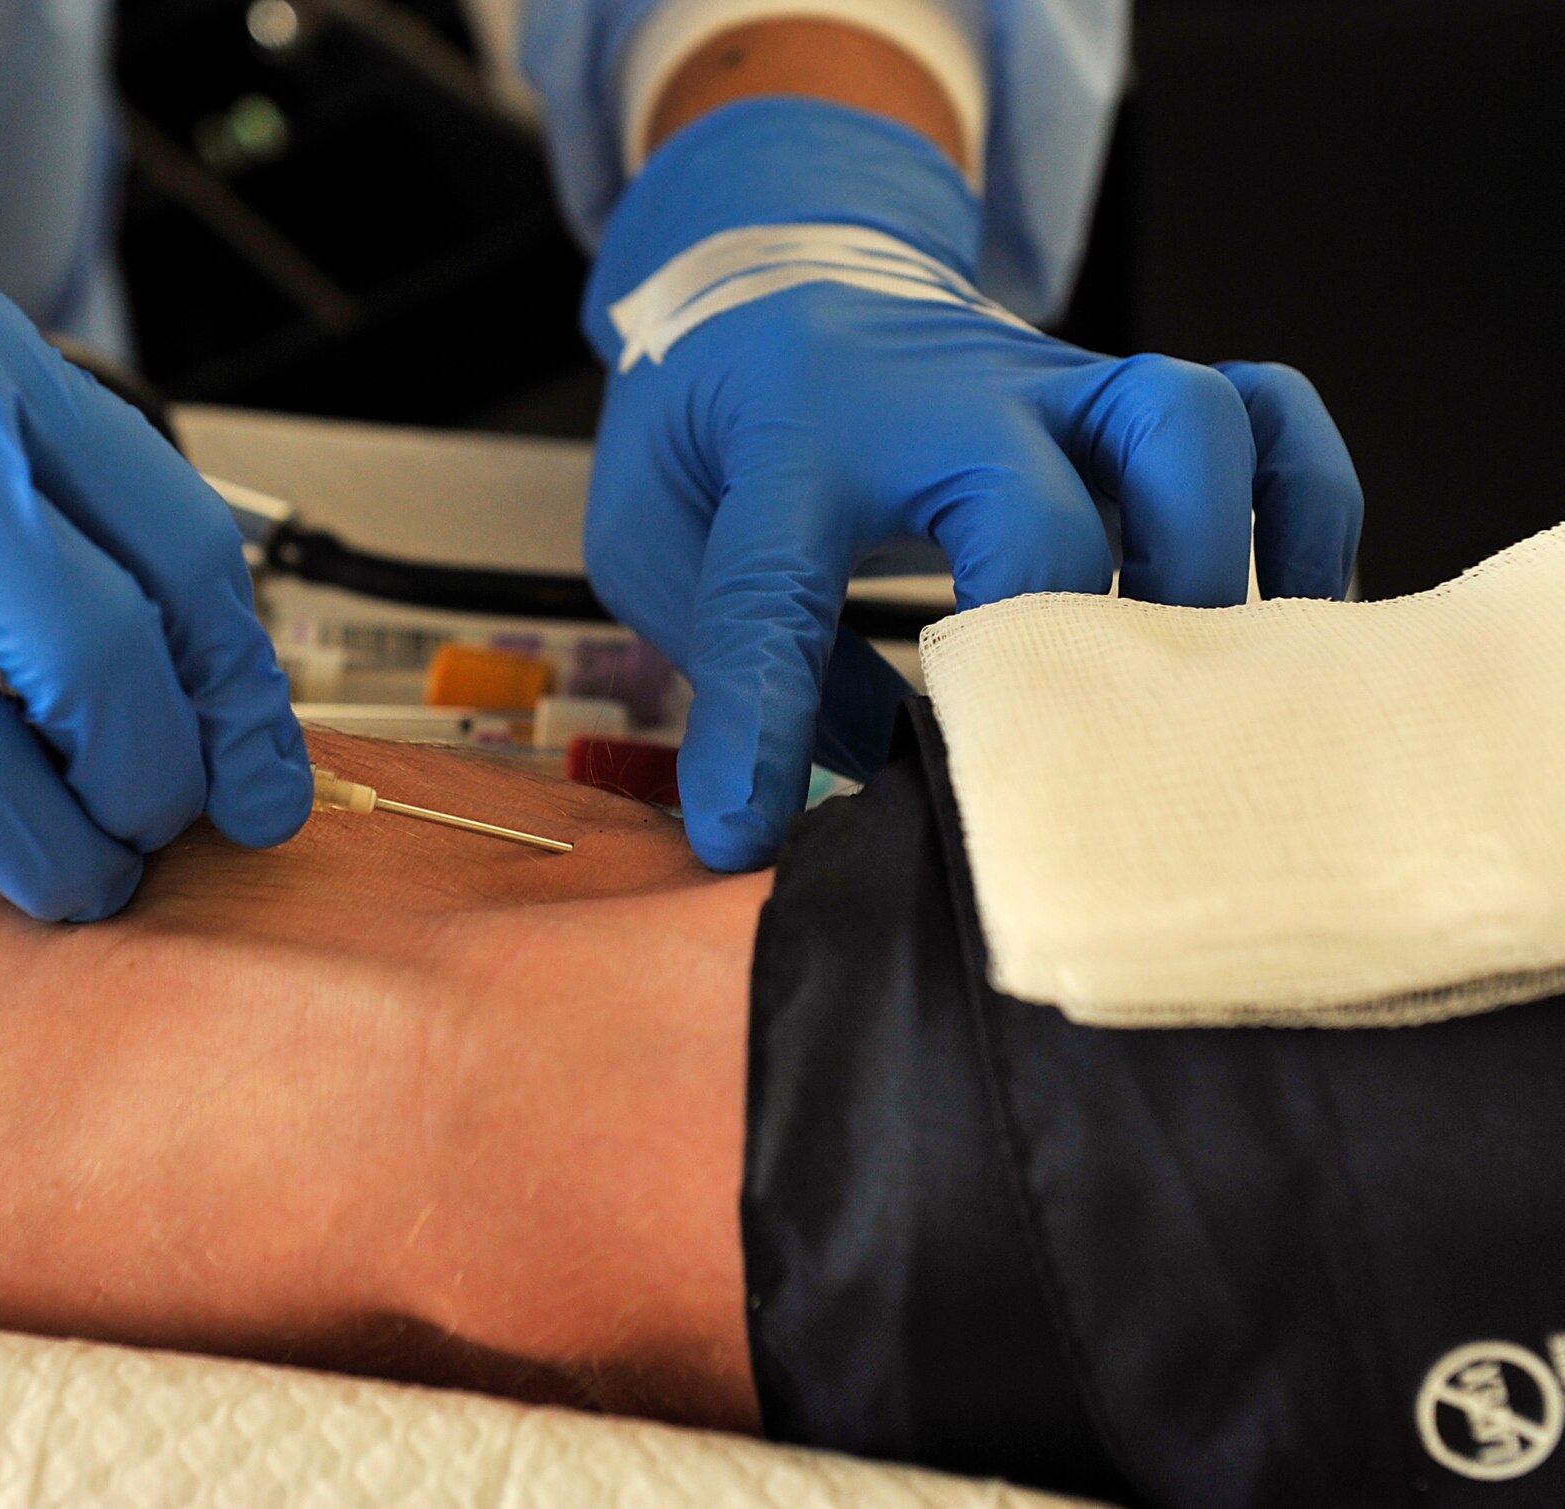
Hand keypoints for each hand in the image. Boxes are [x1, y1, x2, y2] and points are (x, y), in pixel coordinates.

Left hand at [583, 100, 1361, 870]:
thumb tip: (847, 785)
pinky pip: (1266, 411)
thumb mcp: (656, 533)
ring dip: (1206, 567)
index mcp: (790, 445)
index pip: (772, 590)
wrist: (781, 268)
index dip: (765, 724)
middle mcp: (941, 405)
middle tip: (1042, 762)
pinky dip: (1302, 505)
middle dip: (1052, 659)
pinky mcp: (1123, 393)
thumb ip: (734, 656)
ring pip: (1186, 426)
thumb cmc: (716, 425)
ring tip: (1184, 682)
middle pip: (1036, 516)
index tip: (753, 825)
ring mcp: (1053, 386)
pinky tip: (1280, 605)